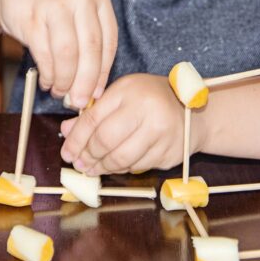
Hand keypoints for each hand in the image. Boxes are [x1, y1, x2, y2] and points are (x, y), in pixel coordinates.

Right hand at [0, 0, 116, 106]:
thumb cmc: (51, 8)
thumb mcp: (77, 16)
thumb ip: (89, 46)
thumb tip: (94, 91)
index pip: (108, 43)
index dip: (103, 74)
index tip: (96, 94)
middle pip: (90, 49)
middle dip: (85, 82)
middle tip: (78, 103)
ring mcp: (55, 5)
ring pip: (67, 54)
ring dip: (64, 80)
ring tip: (59, 92)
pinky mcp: (32, 17)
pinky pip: (44, 54)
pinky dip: (47, 74)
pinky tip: (46, 81)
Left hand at [59, 73, 200, 174]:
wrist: (193, 111)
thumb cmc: (150, 100)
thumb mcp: (122, 97)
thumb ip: (94, 113)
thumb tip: (66, 132)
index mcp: (128, 91)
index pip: (93, 118)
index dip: (76, 139)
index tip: (67, 152)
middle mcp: (146, 109)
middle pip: (105, 140)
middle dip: (88, 156)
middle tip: (79, 164)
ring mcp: (160, 132)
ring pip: (121, 158)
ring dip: (102, 167)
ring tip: (92, 169)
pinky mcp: (169, 152)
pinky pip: (137, 166)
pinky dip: (121, 169)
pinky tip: (114, 167)